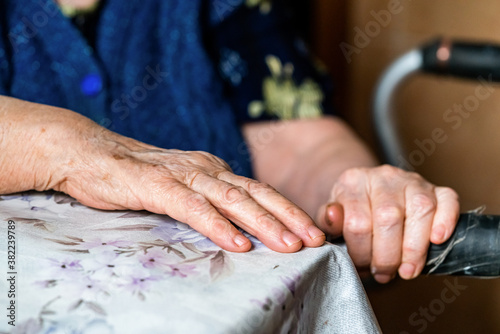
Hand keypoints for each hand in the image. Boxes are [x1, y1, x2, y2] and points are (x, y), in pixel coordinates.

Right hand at [53, 125, 324, 252]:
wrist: (89, 153)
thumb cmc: (137, 177)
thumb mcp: (181, 187)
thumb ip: (207, 200)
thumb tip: (237, 224)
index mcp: (214, 170)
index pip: (260, 190)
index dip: (288, 211)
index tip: (312, 233)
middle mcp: (205, 169)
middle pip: (256, 193)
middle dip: (289, 218)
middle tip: (315, 240)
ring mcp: (182, 175)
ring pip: (231, 199)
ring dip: (263, 223)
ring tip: (289, 245)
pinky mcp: (156, 185)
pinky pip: (192, 207)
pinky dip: (217, 226)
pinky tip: (236, 244)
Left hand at [315, 165, 459, 282]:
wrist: (367, 189)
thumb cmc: (350, 210)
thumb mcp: (331, 217)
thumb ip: (328, 221)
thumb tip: (333, 216)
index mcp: (352, 182)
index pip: (357, 222)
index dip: (361, 253)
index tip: (363, 268)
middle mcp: (382, 177)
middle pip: (388, 218)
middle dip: (387, 256)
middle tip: (384, 273)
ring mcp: (411, 180)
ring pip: (420, 210)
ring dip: (414, 248)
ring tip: (407, 270)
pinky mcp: (435, 188)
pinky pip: (447, 200)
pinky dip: (446, 221)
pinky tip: (437, 240)